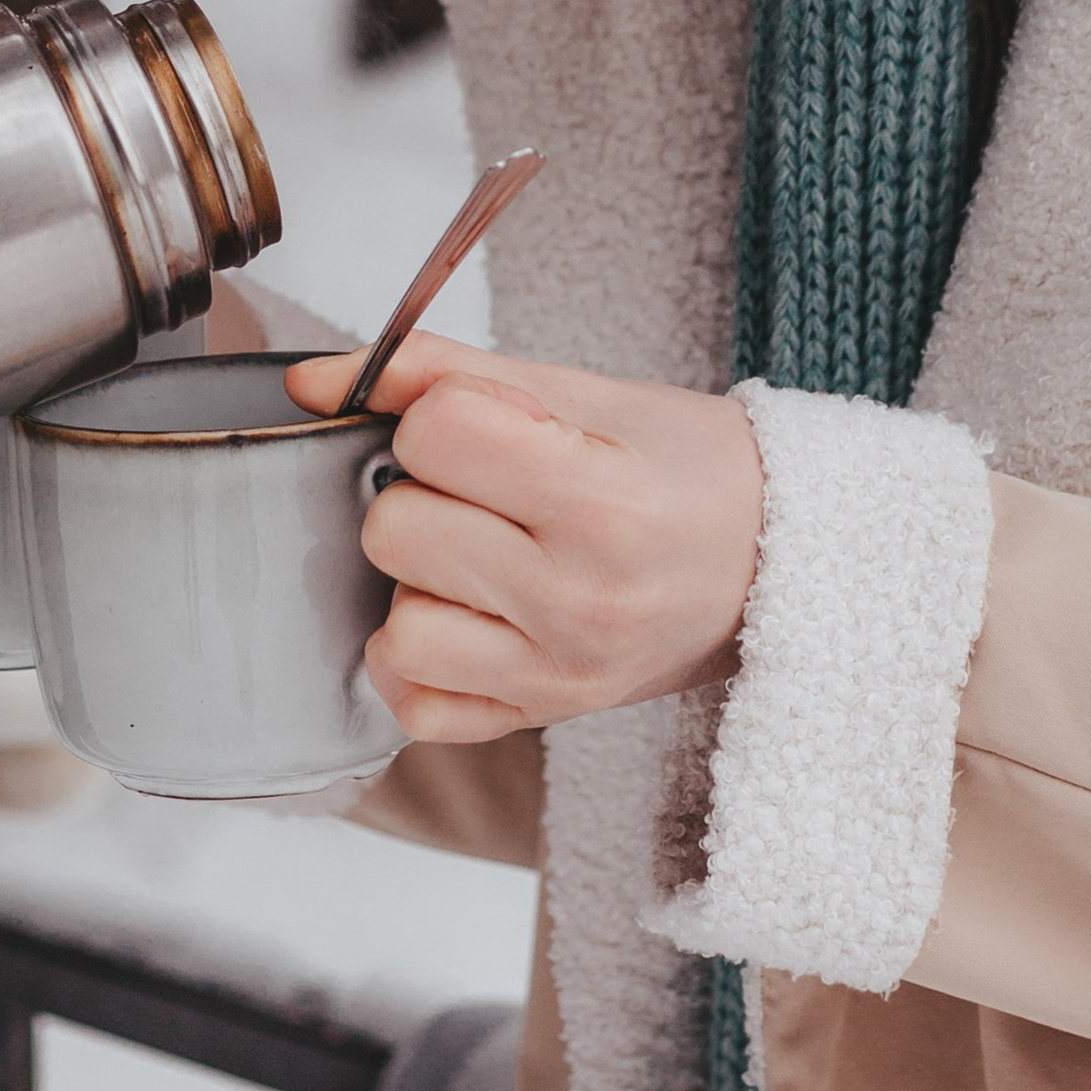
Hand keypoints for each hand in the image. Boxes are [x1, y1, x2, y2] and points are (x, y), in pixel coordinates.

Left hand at [286, 333, 762, 744]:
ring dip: (417, 582)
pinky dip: (417, 662)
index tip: (491, 422)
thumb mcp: (582, 392)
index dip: (442, 413)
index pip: (434, 434)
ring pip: (396, 628)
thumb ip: (441, 372)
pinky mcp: (542, 717)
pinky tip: (460, 616)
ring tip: (476, 555)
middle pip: (396, 530)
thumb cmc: (685, 466)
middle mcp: (575, 599)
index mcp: (595, 499)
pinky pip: (416, 709)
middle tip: (485, 488)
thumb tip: (309, 382)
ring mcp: (558, 672)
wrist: (781, 564)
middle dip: (422, 490)